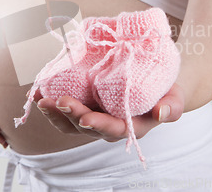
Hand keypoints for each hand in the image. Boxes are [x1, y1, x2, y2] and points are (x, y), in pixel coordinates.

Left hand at [33, 83, 184, 141]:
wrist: (155, 81)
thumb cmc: (165, 90)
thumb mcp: (175, 97)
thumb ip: (172, 107)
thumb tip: (162, 113)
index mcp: (131, 126)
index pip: (113, 130)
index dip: (99, 126)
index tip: (86, 118)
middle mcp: (109, 124)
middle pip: (86, 126)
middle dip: (70, 115)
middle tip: (58, 101)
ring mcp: (94, 115)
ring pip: (70, 122)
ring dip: (54, 113)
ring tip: (41, 99)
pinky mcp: (84, 104)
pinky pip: (64, 109)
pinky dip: (50, 102)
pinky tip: (36, 93)